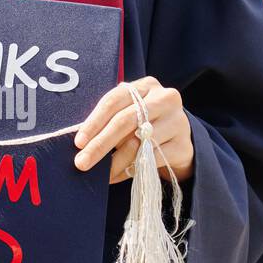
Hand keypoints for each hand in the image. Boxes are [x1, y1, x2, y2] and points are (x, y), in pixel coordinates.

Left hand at [72, 77, 194, 184]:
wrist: (180, 141)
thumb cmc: (145, 125)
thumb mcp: (129, 114)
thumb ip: (109, 120)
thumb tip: (80, 143)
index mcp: (146, 85)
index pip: (114, 100)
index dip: (94, 121)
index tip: (78, 142)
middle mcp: (164, 98)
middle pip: (125, 121)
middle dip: (100, 144)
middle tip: (82, 163)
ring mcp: (177, 121)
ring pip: (137, 143)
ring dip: (114, 162)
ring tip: (101, 174)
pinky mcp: (183, 145)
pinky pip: (150, 160)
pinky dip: (129, 171)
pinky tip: (117, 176)